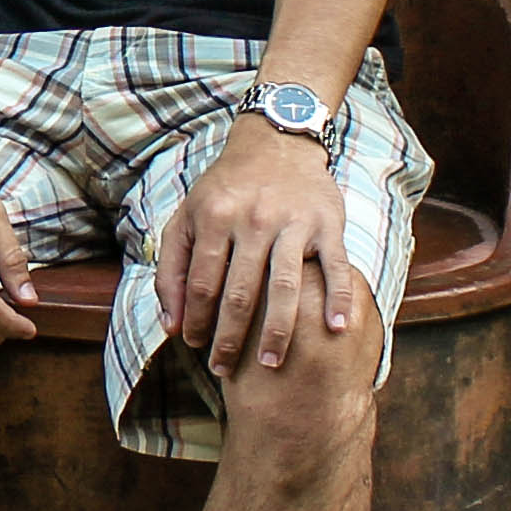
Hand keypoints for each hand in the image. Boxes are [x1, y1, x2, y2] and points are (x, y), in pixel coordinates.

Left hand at [162, 118, 358, 378]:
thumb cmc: (225, 188)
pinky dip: (339, 299)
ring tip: (270, 364)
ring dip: (277, 331)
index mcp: (214, 217)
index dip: (197, 321)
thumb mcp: (186, 217)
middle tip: (225, 368)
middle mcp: (253, 220)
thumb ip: (172, 268)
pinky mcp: (328, 224)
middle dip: (230, 338)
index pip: (202, 284)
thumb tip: (171, 325)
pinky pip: (335, 267)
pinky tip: (336, 330)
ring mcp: (293, 223)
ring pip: (283, 287)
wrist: (276, 142)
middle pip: (240, 293)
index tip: (196, 347)